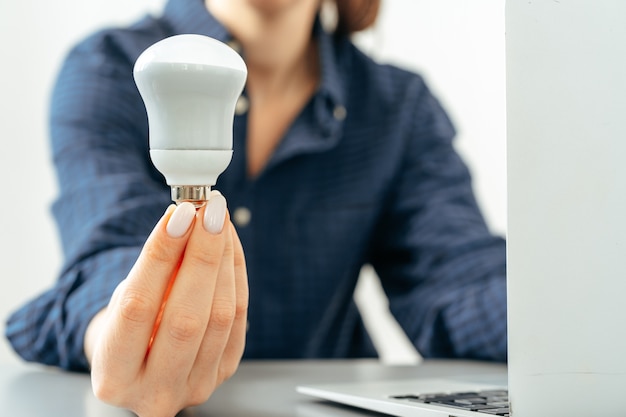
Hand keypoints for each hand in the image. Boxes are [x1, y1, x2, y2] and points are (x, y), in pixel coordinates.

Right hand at [84, 191, 247, 416]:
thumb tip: (188, 220)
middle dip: (202, 255)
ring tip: (218, 219)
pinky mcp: (224, 373)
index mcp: (115, 376)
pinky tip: (228, 244)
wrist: (143, 366)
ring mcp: (195, 386)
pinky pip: (239, 317)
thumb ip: (152, 272)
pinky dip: (235, 273)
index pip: (139, 308)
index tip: (178, 214)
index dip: (162, 255)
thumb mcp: (123, 302)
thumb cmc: (126, 328)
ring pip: (221, 315)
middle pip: (188, 317)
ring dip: (223, 259)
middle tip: (208, 211)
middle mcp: (156, 392)